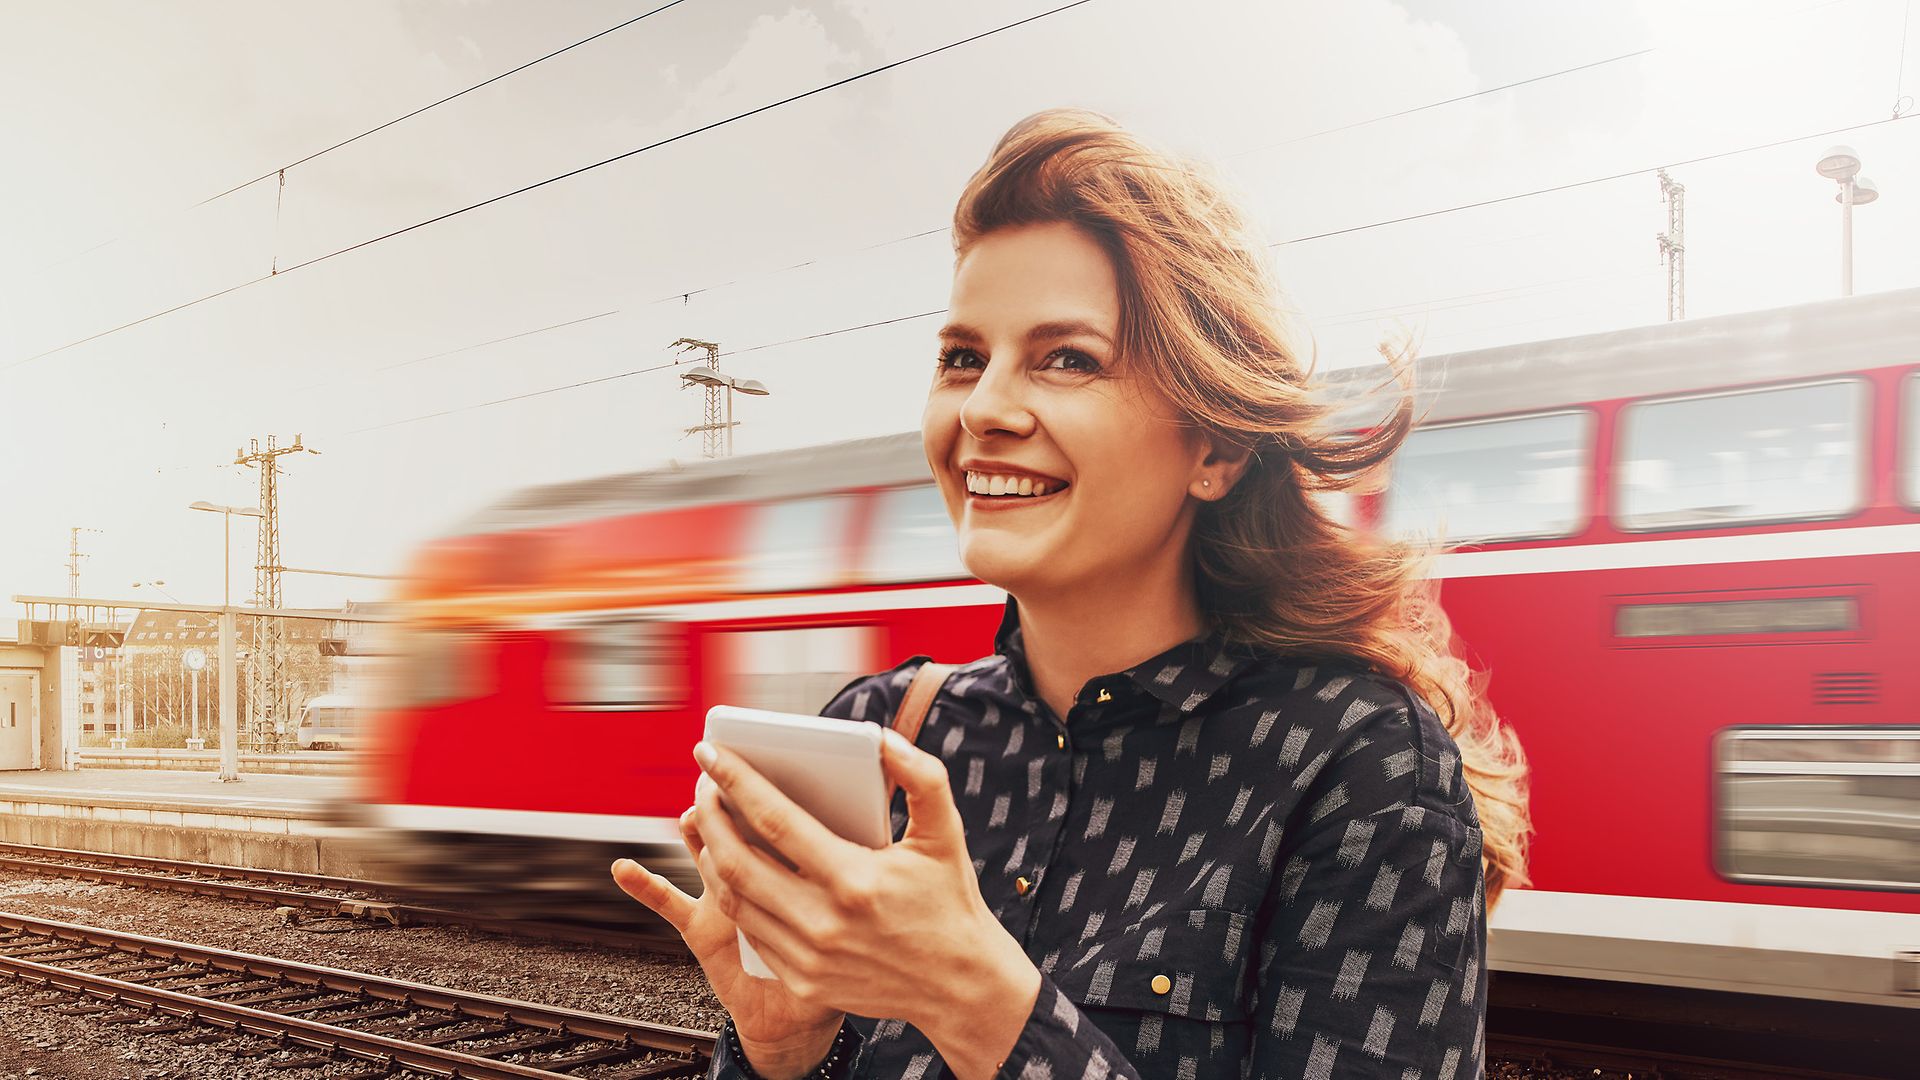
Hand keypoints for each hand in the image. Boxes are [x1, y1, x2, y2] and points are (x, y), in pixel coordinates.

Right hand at [611, 806, 842, 1075]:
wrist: (812, 1016)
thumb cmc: (847, 958)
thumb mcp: (852, 906)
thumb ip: (858, 865)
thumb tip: (842, 820)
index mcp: (800, 866)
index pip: (781, 819)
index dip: (773, 794)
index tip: (770, 767)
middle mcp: (759, 876)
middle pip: (740, 831)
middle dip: (729, 805)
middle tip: (723, 781)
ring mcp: (726, 900)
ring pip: (709, 857)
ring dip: (697, 833)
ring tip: (694, 811)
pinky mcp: (702, 929)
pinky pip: (672, 906)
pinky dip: (647, 888)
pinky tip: (624, 869)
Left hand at [683, 727, 1037, 1045]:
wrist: (960, 986)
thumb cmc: (949, 902)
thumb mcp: (945, 833)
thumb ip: (922, 778)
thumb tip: (884, 740)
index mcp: (854, 880)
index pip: (776, 821)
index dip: (737, 782)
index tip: (712, 753)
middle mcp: (824, 923)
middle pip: (738, 862)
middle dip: (710, 816)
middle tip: (704, 784)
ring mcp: (809, 958)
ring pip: (736, 900)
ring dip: (712, 857)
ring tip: (711, 821)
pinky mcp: (803, 982)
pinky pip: (752, 933)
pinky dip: (736, 896)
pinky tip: (733, 868)